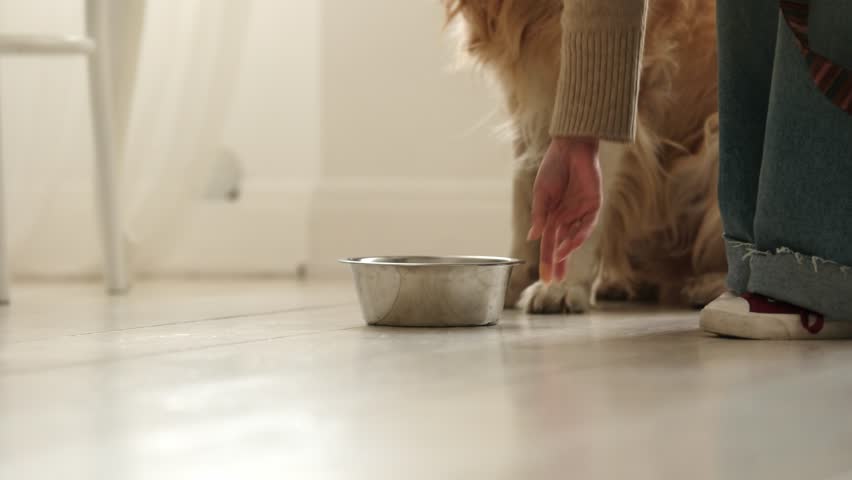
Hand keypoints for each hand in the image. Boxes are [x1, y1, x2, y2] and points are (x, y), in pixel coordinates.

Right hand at [528, 136, 601, 283]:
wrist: (570, 147)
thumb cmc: (553, 167)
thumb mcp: (541, 193)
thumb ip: (539, 214)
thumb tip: (533, 237)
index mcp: (552, 215)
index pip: (548, 243)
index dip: (546, 261)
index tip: (544, 278)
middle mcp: (567, 217)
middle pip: (561, 245)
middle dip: (557, 263)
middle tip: (553, 282)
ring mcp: (581, 212)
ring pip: (574, 237)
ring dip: (566, 250)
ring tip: (558, 261)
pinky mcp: (594, 204)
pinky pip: (587, 224)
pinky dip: (578, 235)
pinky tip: (568, 244)